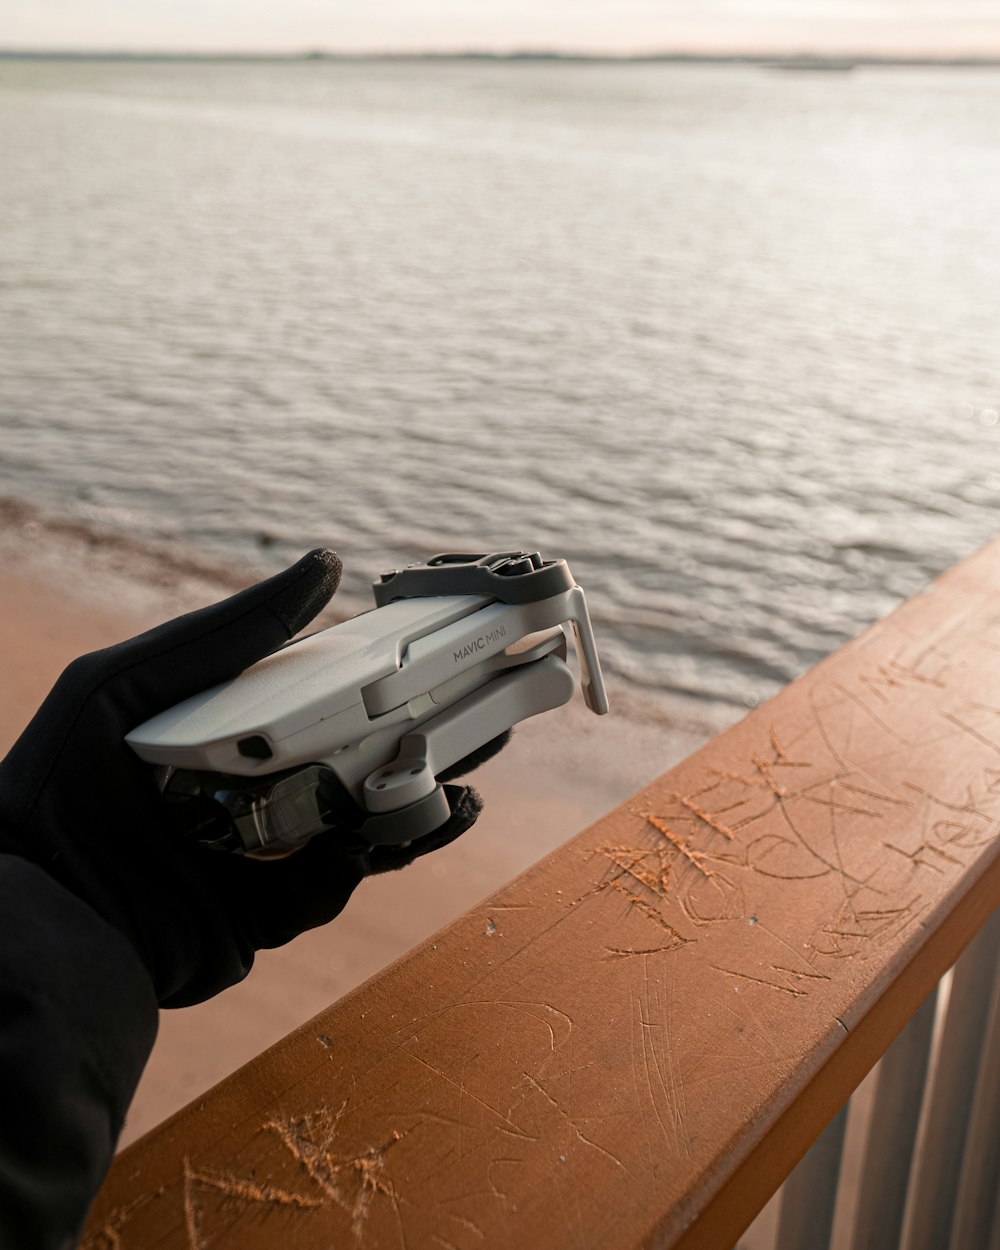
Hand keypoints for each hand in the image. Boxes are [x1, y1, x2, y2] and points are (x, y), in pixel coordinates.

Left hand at [0, 551, 493, 1006]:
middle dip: (424, 746)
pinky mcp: (254, 921)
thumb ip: (230, 631)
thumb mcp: (131, 684)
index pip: (323, 703)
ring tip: (465, 787)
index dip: (383, 685)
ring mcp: (254, 858)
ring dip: (415, 811)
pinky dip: (362, 865)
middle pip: (355, 765)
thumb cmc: (60, 780)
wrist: (27, 908)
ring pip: (356, 833)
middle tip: (491, 720)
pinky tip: (389, 836)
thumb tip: (326, 563)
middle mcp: (248, 793)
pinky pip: (323, 892)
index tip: (438, 662)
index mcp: (227, 734)